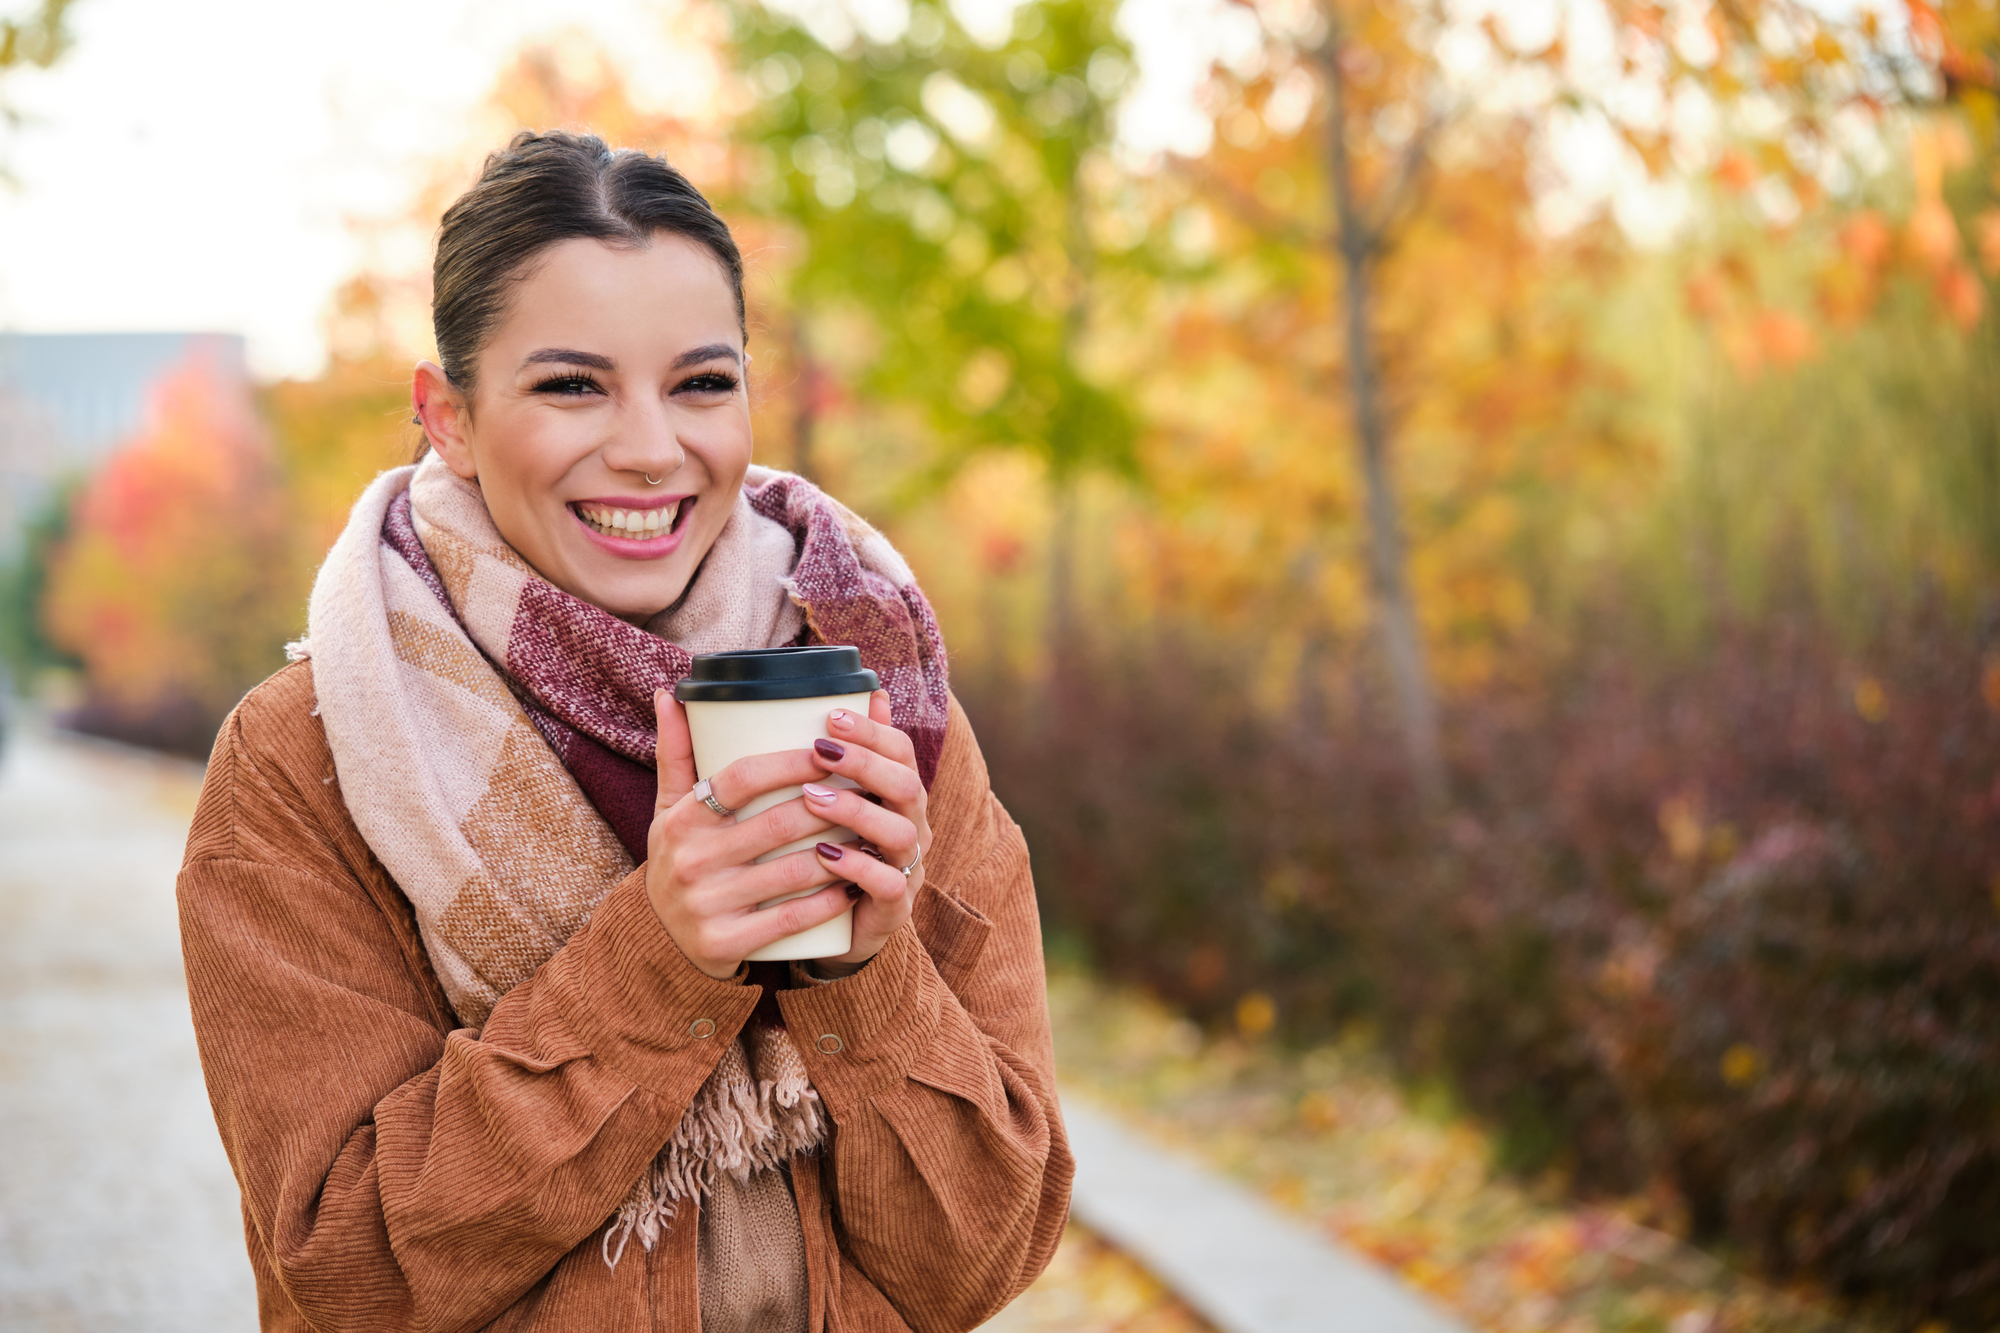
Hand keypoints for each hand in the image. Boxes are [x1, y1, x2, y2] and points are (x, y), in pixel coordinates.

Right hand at [645, 689, 854, 978]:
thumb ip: (675, 754)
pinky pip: (789, 918)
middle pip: (777, 822)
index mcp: (682, 819)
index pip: (741, 778)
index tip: (830, 751)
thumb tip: (671, 693)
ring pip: (792, 870)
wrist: (658, 941)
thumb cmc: (679, 858)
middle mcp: (690, 860)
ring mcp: (706, 904)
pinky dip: (828, 900)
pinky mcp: (723, 942)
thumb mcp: (668, 810)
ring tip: (872, 834)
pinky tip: (855, 884)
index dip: (789, 762)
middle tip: (868, 792)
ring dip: (842, 852)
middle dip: (831, 805)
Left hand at [799, 691, 928, 977]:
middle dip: (865, 764)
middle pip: (908, 785)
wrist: (838, 928)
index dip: (872, 731)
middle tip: (819, 749)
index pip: (901, 752)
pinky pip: (889, 884)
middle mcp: (912, 826)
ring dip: (858, 811)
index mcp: (900, 796)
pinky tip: (824, 854)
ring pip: (901, 833)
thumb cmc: (835, 853)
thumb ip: (847, 754)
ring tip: (813, 798)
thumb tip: (863, 692)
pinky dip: (857, 866)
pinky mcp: (895, 907)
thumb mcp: (836, 800)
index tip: (831, 716)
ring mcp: (908, 867)